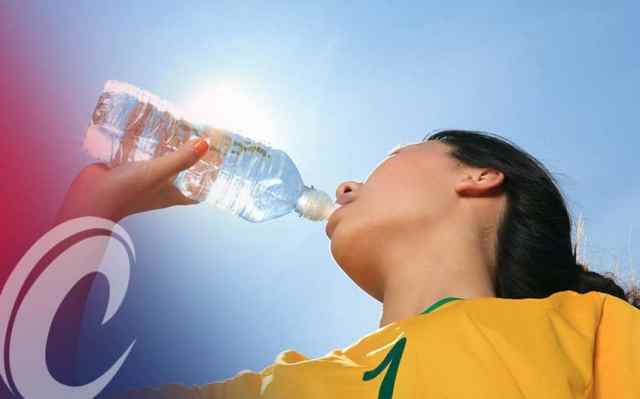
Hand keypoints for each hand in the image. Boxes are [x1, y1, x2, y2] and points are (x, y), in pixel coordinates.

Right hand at [55, 137, 210, 223]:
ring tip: (174, 124)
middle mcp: (159, 186)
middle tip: (197, 134)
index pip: (197, 191)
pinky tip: (144, 124)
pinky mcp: (125, 167)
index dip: (209, 179)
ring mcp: (141, 177)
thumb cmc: (127, 192)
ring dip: (165, 145)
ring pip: (158, 159)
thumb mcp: (159, 173)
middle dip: (188, 154)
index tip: (218, 162)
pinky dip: (142, 140)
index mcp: (171, 194)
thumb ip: (181, 159)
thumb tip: (206, 143)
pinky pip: (138, 151)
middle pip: (180, 169)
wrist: (89, 198)